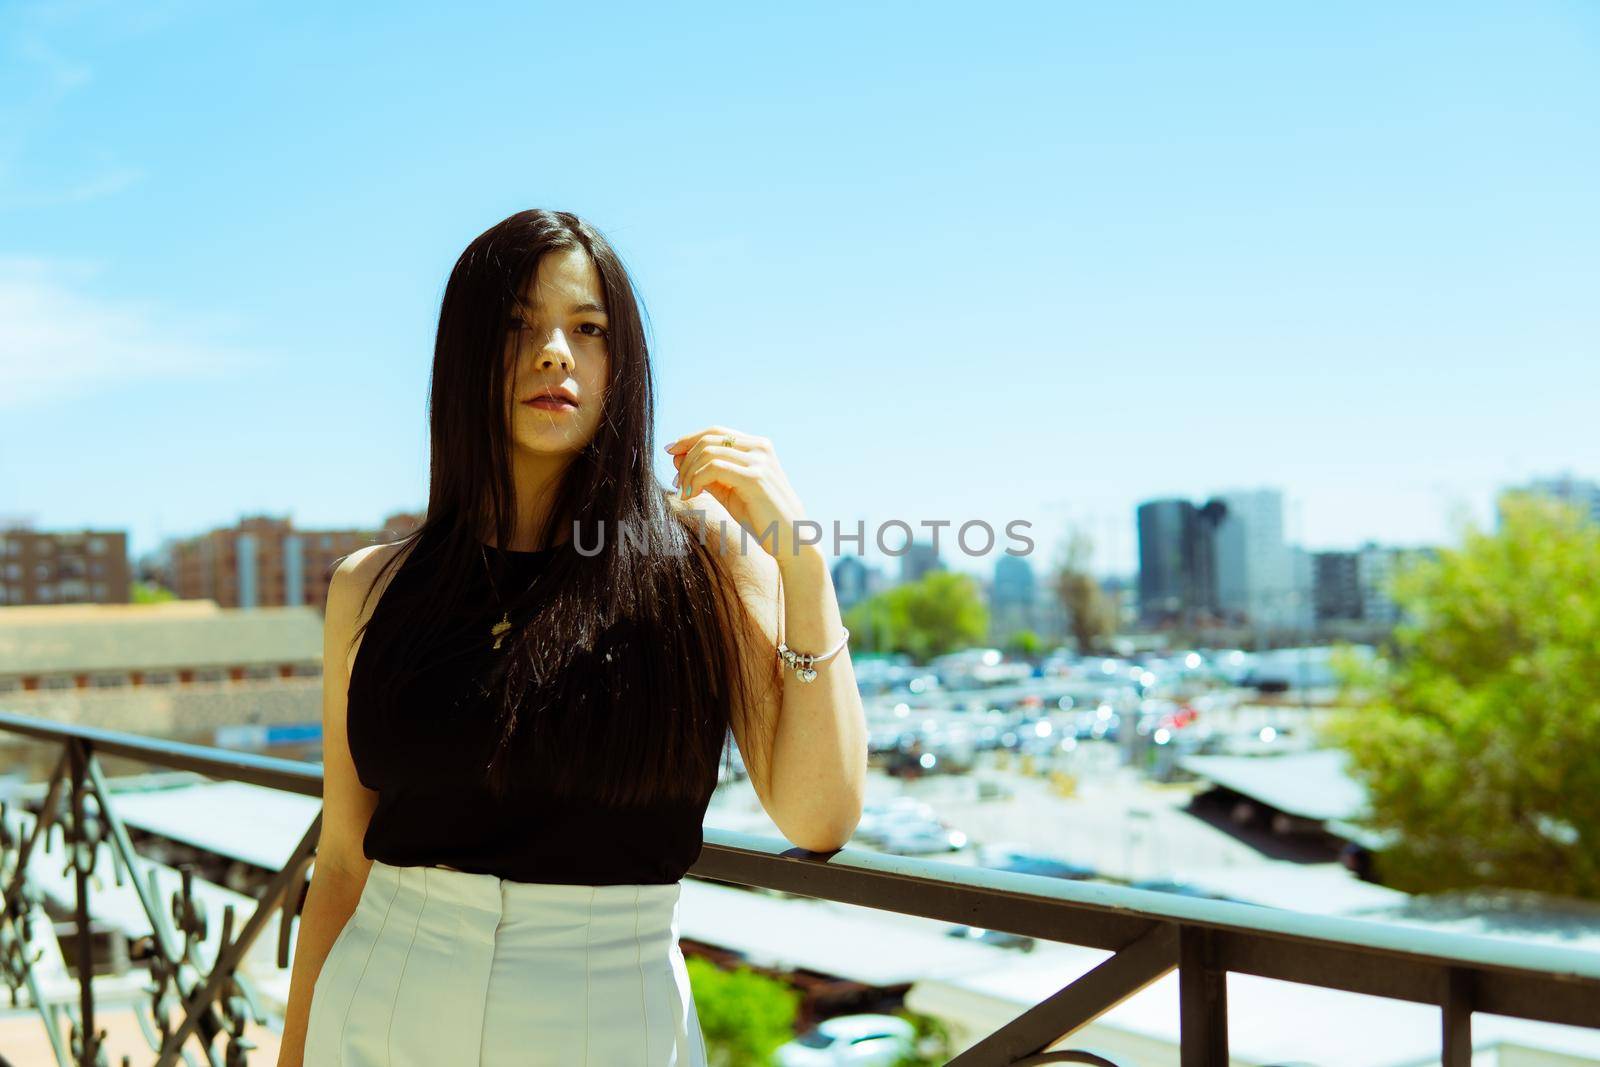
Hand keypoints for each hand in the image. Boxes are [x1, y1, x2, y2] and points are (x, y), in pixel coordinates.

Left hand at [664, 426, 808, 560]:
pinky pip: (714, 469)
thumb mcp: (730, 491)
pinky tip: (693, 495)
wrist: (791, 540)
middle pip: (708, 440)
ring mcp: (759, 461)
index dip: (689, 439)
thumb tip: (677, 459)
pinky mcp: (755, 478)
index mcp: (757, 446)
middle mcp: (760, 448)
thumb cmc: (761, 518)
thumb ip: (708, 474)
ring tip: (685, 492)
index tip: (670, 452)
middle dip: (685, 459)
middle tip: (677, 482)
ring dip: (689, 472)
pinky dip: (697, 480)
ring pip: (708, 453)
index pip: (716, 432)